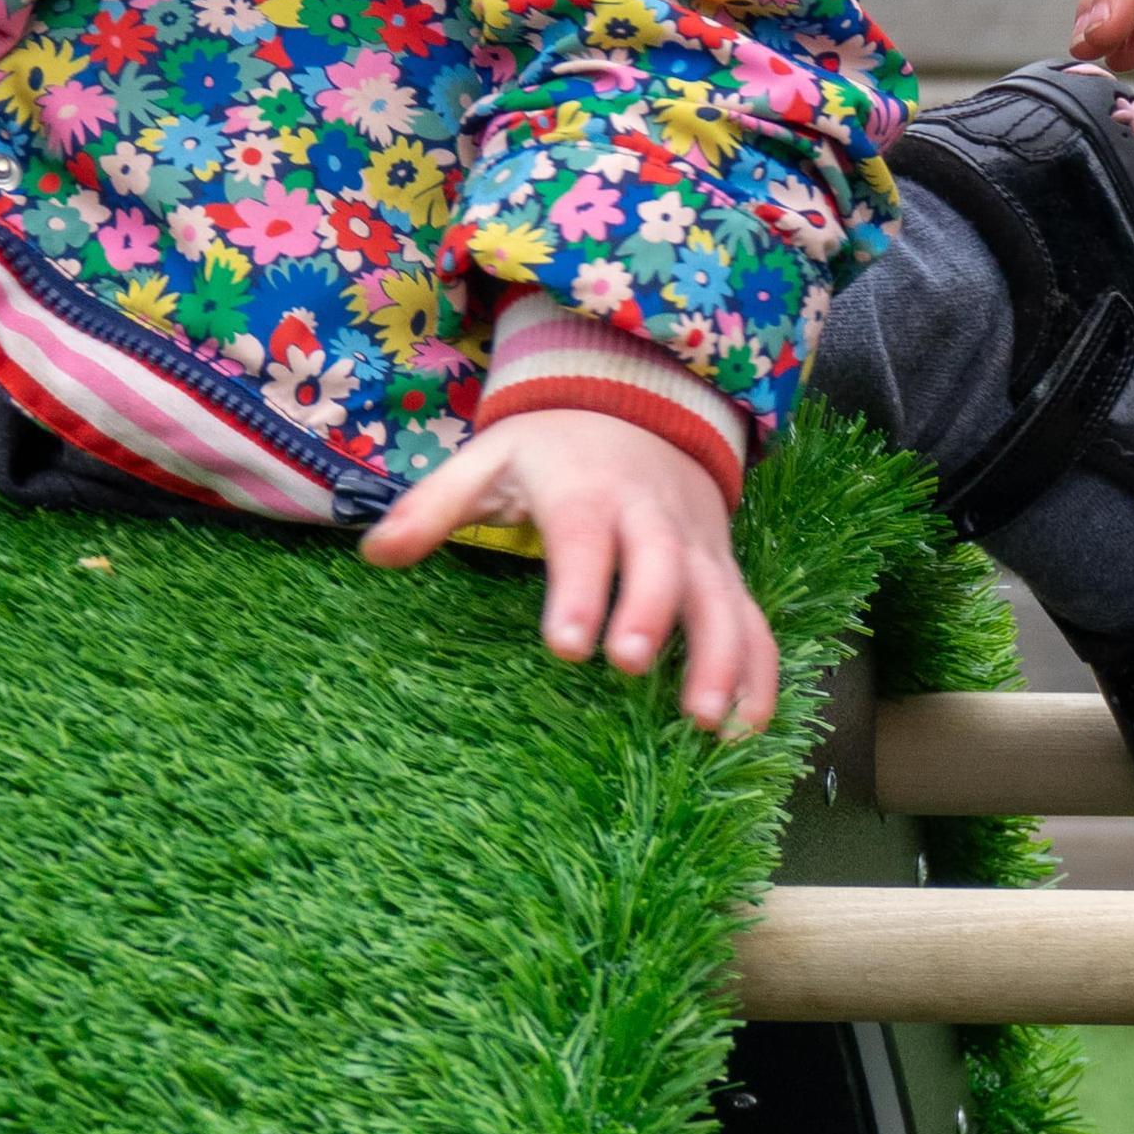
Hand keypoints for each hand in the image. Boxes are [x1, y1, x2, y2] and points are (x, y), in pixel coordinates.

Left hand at [363, 407, 776, 734]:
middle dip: (653, 616)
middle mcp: (653, 520)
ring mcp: (698, 550)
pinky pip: (754, 624)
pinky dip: (760, 674)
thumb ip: (434, 509)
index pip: (586, 540)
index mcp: (589, 494)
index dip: (580, 590)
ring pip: (722, 603)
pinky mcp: (725, 575)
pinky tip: (748, 728)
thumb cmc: (552, 452)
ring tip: (705, 722)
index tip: (566, 645)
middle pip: (664, 567)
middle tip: (631, 666)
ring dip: (722, 660)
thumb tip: (374, 552)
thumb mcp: (489, 462)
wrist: (637, 405)